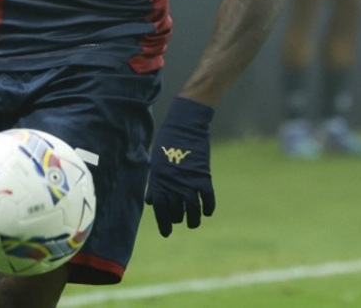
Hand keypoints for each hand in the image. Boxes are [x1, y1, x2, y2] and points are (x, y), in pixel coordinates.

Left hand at [144, 97, 215, 236]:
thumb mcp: (156, 164)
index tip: (167, 233)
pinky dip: (208, 208)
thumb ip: (154, 184)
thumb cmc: (167, 143)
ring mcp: (189, 183)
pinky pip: (208, 200)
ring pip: (193, 211)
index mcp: (159, 183)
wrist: (185, 126)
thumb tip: (152, 202)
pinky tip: (207, 211)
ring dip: (194, 220)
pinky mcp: (203, 177)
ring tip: (194, 222)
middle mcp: (173, 186)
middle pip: (177, 213)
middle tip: (181, 218)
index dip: (164, 224)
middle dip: (178, 218)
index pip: (161, 211)